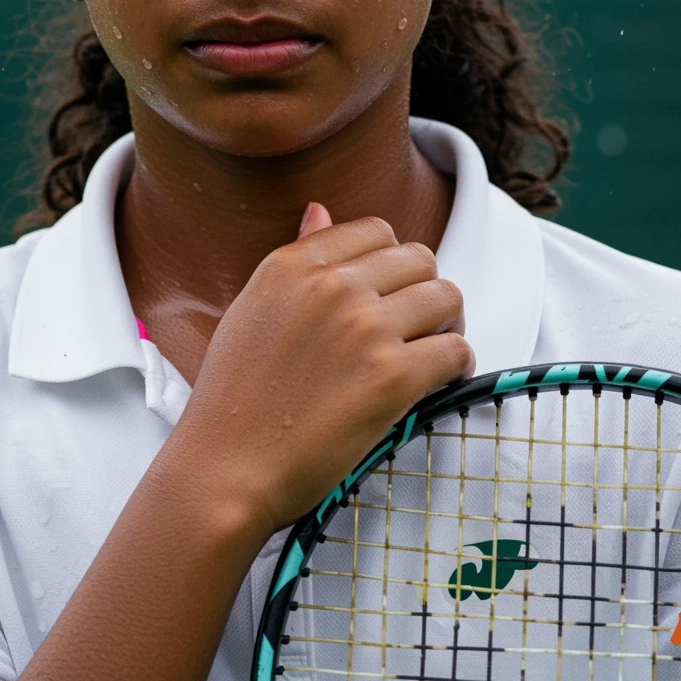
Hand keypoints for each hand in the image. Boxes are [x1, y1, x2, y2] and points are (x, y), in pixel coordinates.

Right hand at [178, 201, 473, 536]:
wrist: (224, 470)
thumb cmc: (234, 398)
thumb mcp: (252, 306)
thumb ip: (296, 257)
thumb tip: (319, 210)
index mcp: (294, 265)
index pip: (376, 231)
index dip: (392, 262)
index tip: (391, 290)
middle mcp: (332, 286)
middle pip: (419, 258)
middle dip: (424, 289)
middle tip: (418, 323)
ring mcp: (365, 328)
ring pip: (446, 296)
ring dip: (446, 323)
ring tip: (430, 349)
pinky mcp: (392, 376)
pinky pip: (455, 350)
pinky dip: (456, 365)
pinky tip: (437, 381)